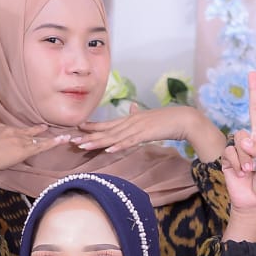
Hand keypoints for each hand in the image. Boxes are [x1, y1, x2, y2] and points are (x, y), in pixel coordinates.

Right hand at [0, 112, 70, 176]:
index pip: (10, 130)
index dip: (17, 132)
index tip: (20, 132)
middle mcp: (11, 132)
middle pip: (26, 132)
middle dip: (36, 131)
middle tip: (43, 128)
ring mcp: (19, 140)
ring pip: (37, 139)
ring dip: (51, 138)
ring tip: (63, 136)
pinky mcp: (25, 150)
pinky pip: (43, 146)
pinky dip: (54, 142)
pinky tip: (64, 140)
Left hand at [74, 103, 225, 161]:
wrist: (184, 119)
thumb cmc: (168, 120)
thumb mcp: (150, 117)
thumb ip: (139, 114)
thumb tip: (133, 106)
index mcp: (130, 119)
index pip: (108, 123)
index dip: (92, 126)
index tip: (78, 128)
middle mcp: (130, 122)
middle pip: (106, 131)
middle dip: (88, 136)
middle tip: (71, 140)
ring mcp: (137, 128)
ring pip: (113, 137)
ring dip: (98, 142)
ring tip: (83, 147)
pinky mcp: (146, 134)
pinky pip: (129, 142)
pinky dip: (118, 146)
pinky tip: (108, 150)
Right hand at [221, 72, 255, 238]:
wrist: (252, 202)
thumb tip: (244, 140)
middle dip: (254, 91)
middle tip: (252, 72)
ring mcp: (243, 145)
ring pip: (241, 137)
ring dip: (246, 157)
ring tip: (251, 170)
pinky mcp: (230, 154)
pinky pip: (231, 150)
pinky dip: (237, 162)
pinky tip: (241, 172)